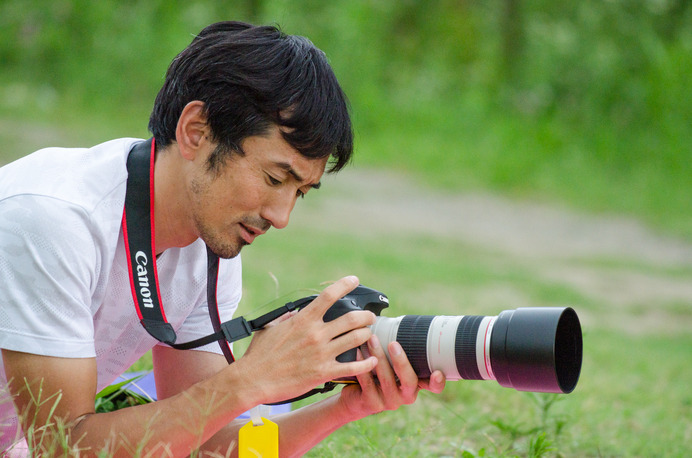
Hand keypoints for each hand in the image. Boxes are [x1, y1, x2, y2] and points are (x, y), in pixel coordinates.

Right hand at [237, 276, 378, 403]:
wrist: (252, 380)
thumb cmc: (258, 355)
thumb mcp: (270, 328)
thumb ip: (286, 318)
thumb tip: (294, 312)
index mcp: (303, 320)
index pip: (329, 296)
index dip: (345, 284)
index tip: (354, 280)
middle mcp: (316, 334)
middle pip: (352, 318)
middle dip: (366, 316)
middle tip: (369, 317)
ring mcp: (321, 353)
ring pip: (356, 339)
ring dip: (367, 335)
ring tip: (369, 335)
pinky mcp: (324, 372)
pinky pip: (353, 367)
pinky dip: (367, 363)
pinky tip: (373, 360)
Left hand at [338, 335, 445, 420]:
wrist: (357, 396)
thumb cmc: (378, 372)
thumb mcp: (393, 364)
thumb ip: (402, 350)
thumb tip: (402, 322)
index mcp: (416, 384)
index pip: (433, 386)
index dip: (437, 382)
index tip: (437, 372)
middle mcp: (406, 395)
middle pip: (410, 381)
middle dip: (401, 362)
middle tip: (393, 344)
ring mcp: (389, 401)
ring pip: (386, 380)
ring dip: (379, 357)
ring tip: (372, 340)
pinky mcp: (372, 403)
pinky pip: (367, 383)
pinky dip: (362, 365)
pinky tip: (357, 352)